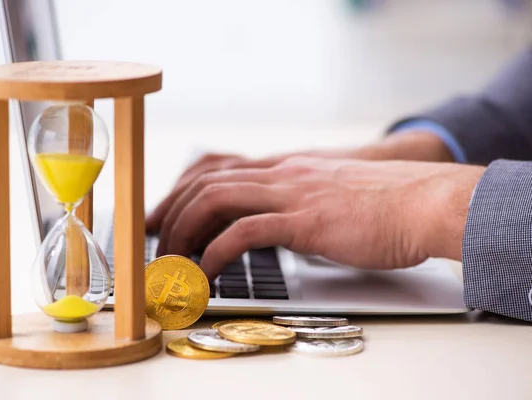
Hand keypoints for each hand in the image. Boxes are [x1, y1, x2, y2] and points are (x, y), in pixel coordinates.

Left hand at [154, 156, 483, 279]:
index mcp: (287, 167)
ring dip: (185, 230)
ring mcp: (292, 193)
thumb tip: (277, 223)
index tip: (165, 215)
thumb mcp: (331, 193)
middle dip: (172, 212)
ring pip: (215, 200)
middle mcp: (282, 173)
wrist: (425, 202)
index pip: (217, 168)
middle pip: (205, 182)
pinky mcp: (305, 220)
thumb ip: (300, 201)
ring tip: (175, 260)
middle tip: (158, 242)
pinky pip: (244, 232)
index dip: (182, 190)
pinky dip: (217, 252)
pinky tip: (209, 272)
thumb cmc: (385, 205)